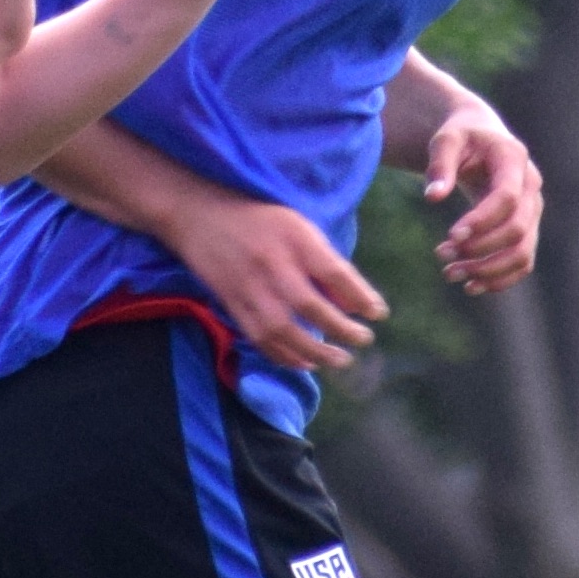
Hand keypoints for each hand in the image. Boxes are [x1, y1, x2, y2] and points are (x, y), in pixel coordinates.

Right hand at [164, 194, 388, 370]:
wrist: (200, 214)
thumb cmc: (260, 218)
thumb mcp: (299, 227)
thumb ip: (326, 261)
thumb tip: (355, 301)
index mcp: (294, 238)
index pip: (333, 272)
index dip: (360, 296)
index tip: (379, 314)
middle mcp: (272, 263)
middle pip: (310, 305)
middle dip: (341, 329)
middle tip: (364, 340)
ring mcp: (249, 286)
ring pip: (283, 329)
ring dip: (314, 351)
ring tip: (340, 360)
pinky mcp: (232, 303)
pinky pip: (259, 337)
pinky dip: (284, 356)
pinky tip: (305, 363)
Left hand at [423, 101, 540, 293]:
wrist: (481, 138)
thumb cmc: (461, 137)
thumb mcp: (446, 140)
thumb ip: (439, 165)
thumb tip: (433, 197)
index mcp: (514, 160)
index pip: (507, 198)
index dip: (481, 221)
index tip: (450, 235)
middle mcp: (531, 186)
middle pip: (517, 230)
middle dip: (479, 249)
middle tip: (441, 256)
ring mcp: (533, 210)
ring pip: (523, 252)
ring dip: (488, 271)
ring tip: (450, 275)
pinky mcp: (527, 228)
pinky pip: (523, 261)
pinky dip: (500, 279)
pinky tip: (470, 286)